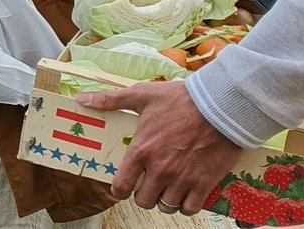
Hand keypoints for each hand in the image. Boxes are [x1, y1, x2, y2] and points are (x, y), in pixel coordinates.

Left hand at [76, 81, 242, 214]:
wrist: (221, 105)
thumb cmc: (180, 99)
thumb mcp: (141, 95)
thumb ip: (110, 100)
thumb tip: (83, 99)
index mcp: (141, 150)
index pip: (121, 185)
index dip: (119, 190)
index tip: (123, 187)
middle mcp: (160, 169)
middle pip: (143, 201)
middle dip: (143, 195)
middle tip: (149, 185)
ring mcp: (182, 178)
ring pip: (166, 206)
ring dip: (165, 200)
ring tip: (167, 189)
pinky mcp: (204, 183)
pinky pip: (190, 209)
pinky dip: (186, 206)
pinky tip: (186, 195)